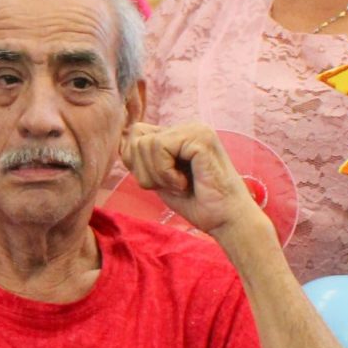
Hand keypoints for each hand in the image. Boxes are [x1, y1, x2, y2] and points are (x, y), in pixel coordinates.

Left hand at [121, 121, 265, 239]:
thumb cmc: (197, 203)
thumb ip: (143, 159)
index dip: (138, 164)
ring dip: (159, 175)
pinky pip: (160, 148)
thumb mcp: (160, 178)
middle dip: (146, 171)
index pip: (136, 135)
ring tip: (181, 184)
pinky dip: (167, 173)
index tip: (161, 183)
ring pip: (145, 144)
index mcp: (178, 134)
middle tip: (173, 185)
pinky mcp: (200, 137)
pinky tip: (186, 183)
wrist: (226, 220)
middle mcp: (186, 127)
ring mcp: (195, 129)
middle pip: (136, 138)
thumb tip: (122, 143)